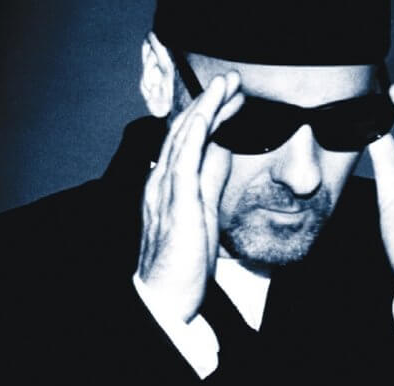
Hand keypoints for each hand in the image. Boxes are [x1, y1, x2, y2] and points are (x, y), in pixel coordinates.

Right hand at [138, 72, 243, 322]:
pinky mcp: (176, 201)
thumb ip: (210, 178)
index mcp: (168, 183)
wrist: (166, 297)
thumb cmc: (184, 260)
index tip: (232, 97)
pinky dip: (197, 131)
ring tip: (225, 84)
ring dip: (206, 106)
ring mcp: (165, 188)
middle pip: (185, 130)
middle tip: (231, 79)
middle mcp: (161, 179)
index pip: (189, 139)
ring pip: (184, 136)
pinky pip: (185, 157)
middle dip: (209, 102)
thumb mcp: (204, 209)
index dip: (210, 114)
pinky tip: (210, 113)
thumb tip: (223, 148)